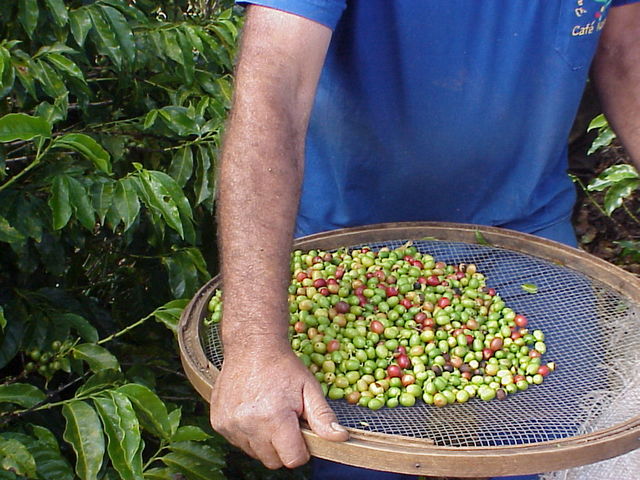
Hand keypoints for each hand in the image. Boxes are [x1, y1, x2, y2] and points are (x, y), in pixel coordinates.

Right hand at [209, 345, 348, 468]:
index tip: (301, 432)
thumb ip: (323, 417)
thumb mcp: (309, 388)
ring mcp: (230, 425)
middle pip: (272, 461)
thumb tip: (340, 438)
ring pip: (254, 453)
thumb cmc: (283, 366)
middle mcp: (249, 425)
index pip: (293, 459)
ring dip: (263, 441)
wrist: (251, 345)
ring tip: (268, 413)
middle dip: (283, 447)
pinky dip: (247, 434)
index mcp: (275, 418)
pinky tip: (253, 411)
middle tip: (285, 421)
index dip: (302, 450)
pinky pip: (238, 442)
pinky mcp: (219, 423)